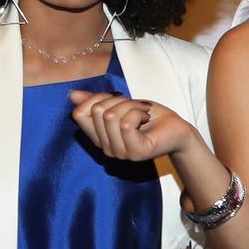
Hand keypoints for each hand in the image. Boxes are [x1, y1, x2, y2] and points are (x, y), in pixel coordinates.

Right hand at [69, 89, 198, 161]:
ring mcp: (120, 153)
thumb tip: (72, 95)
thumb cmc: (149, 116)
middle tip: (135, 108)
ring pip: (111, 116)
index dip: (96, 98)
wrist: (176, 128)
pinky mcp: (135, 152)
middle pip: (97, 111)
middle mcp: (106, 149)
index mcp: (99, 138)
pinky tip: (146, 119)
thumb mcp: (119, 104)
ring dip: (130, 106)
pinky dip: (138, 113)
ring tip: (142, 114)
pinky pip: (126, 124)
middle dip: (118, 100)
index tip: (117, 99)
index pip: (79, 114)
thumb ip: (95, 101)